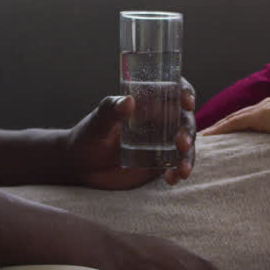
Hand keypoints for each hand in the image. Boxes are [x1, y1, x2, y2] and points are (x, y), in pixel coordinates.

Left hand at [62, 77, 196, 188]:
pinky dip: (179, 171)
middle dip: (187, 131)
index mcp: (145, 102)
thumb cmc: (87, 137)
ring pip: (185, 144)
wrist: (81, 166)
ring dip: (188, 155)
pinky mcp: (160, 161)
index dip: (184, 92)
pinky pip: (176, 164)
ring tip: (183, 170)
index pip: (171, 90)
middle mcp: (158, 119)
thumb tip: (129, 101)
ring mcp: (161, 141)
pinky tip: (173, 179)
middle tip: (181, 143)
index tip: (186, 101)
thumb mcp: (97, 123)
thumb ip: (111, 111)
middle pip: (183, 119)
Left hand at [198, 94, 269, 136]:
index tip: (222, 132)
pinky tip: (210, 135)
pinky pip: (233, 123)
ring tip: (204, 136)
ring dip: (217, 128)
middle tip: (207, 135)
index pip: (246, 117)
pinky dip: (220, 129)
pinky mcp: (257, 116)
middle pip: (235, 117)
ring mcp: (259, 110)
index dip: (232, 124)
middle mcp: (261, 106)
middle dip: (220, 125)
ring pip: (231, 119)